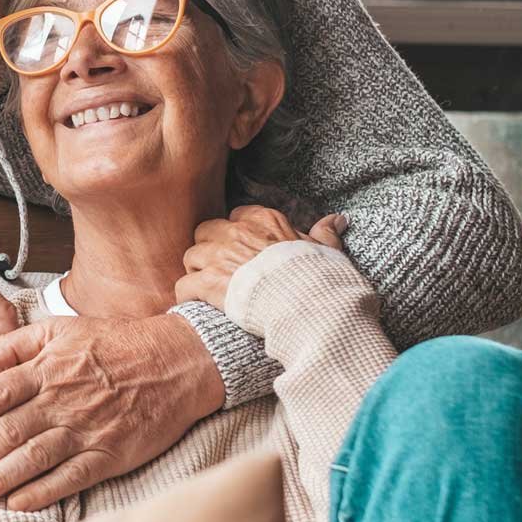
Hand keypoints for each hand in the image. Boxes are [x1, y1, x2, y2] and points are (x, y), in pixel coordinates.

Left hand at [0, 313, 220, 509]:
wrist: (179, 361)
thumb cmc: (113, 344)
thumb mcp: (57, 330)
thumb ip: (11, 347)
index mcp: (45, 369)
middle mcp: (61, 400)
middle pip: (5, 434)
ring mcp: (87, 429)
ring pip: (32, 459)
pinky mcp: (111, 454)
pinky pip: (71, 477)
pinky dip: (42, 493)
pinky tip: (15, 505)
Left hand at [179, 207, 349, 308]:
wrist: (310, 305)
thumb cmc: (321, 278)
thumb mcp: (327, 252)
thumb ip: (325, 235)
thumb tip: (336, 219)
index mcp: (265, 220)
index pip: (236, 217)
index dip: (237, 235)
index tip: (243, 251)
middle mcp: (237, 233)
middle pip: (206, 232)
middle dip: (210, 249)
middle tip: (221, 268)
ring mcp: (220, 256)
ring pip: (191, 257)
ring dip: (197, 271)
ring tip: (209, 287)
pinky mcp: (209, 282)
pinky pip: (184, 285)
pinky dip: (188, 295)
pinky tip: (197, 303)